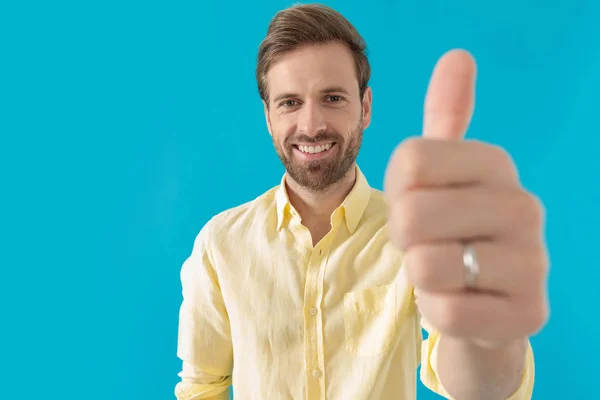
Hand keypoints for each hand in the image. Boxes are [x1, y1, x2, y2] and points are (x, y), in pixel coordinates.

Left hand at [384, 50, 548, 347]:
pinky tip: (460, 302)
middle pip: (411, 213)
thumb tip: (457, 56)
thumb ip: (446, 117)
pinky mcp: (528, 315)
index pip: (409, 160)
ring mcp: (533, 264)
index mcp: (497, 165)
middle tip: (428, 243)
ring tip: (447, 272)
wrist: (487, 303)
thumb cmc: (453, 231)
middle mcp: (524, 207)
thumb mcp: (445, 174)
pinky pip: (444, 312)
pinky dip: (437, 310)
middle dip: (404, 237)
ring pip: (426, 265)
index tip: (416, 203)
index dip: (396, 191)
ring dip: (420, 275)